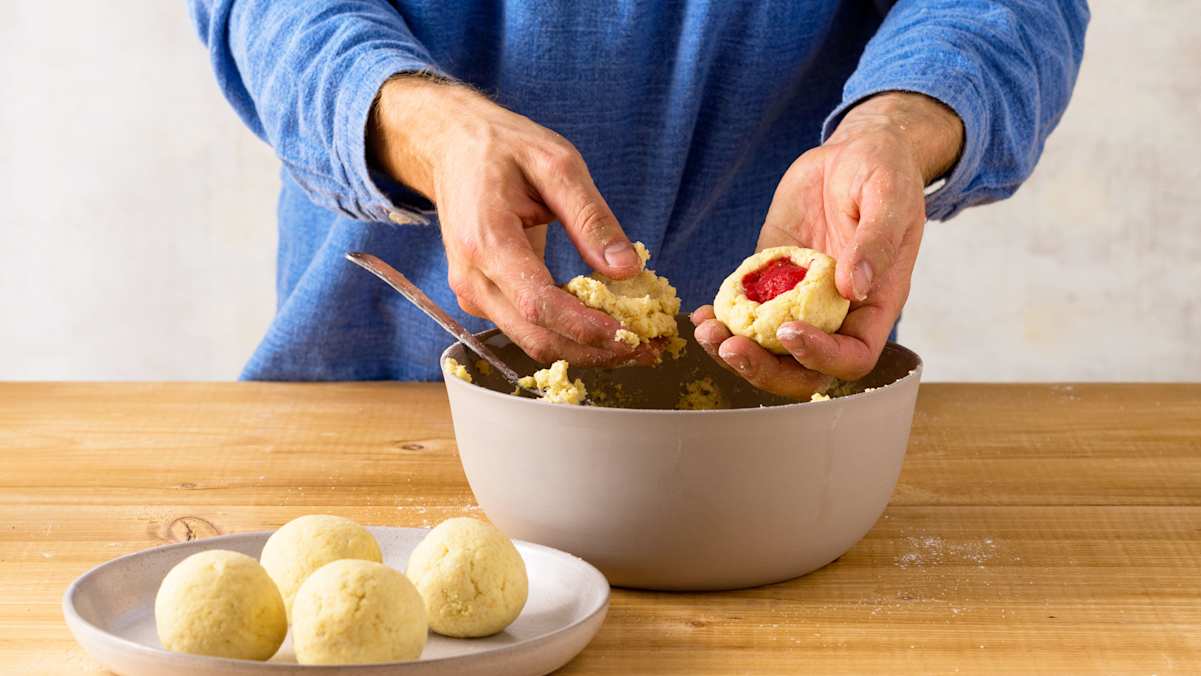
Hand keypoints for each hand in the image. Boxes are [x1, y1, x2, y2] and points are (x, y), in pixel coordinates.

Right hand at [370, 76, 651, 365]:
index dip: (584, 328)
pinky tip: (603, 324)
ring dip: (585, 350)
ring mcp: (472, 293)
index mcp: (486, 240)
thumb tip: (627, 269)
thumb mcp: (556, 164)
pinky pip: (526, 329)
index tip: (629, 334)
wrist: (452, 148)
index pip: (537, 304)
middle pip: (535, 337)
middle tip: (647, 347)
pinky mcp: (482, 299)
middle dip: (594, 351)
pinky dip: (567, 334)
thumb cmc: (503, 149)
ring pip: (532, 342)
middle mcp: (472, 277)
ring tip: (635, 341)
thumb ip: (591, 218)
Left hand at [692, 92, 963, 397]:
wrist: (853, 153)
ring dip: (735, 350)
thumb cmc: (884, 174)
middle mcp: (836, 314)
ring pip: (767, 348)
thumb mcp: (889, 198)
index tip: (788, 331)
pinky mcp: (770, 279)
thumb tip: (853, 286)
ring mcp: (799, 300)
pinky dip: (722, 319)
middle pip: (802, 368)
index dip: (821, 356)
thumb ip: (875, 242)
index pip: (853, 357)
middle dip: (764, 368)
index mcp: (874, 305)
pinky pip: (745, 311)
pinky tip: (700, 314)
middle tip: (731, 348)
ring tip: (706, 333)